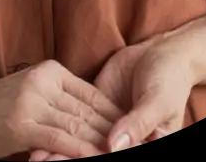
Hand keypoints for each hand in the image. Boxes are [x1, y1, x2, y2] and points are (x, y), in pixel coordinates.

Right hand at [0, 59, 125, 158]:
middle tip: (133, 141)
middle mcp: (44, 82)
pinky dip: (80, 150)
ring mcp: (33, 102)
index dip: (113, 113)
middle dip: (112, 130)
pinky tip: (96, 157)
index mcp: (51, 70)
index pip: (91, 93)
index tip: (132, 127)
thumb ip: (61, 98)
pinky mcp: (23, 124)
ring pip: (77, 124)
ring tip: (119, 151)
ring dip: (101, 142)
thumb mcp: (35, 91)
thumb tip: (96, 116)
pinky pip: (60, 139)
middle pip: (87, 110)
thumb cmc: (2, 106)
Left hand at [28, 37, 195, 159]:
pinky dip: (61, 123)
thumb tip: (114, 147)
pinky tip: (40, 128)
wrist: (165, 54)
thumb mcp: (158, 102)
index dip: (87, 159)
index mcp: (139, 144)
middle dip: (67, 156)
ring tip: (35, 151)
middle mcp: (121, 141)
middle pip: (90, 152)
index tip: (60, 161)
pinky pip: (77, 118)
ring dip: (58, 145)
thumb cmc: (170, 81)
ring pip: (80, 139)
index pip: (108, 156)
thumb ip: (137, 124)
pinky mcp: (95, 105)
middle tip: (41, 159)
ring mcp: (106, 124)